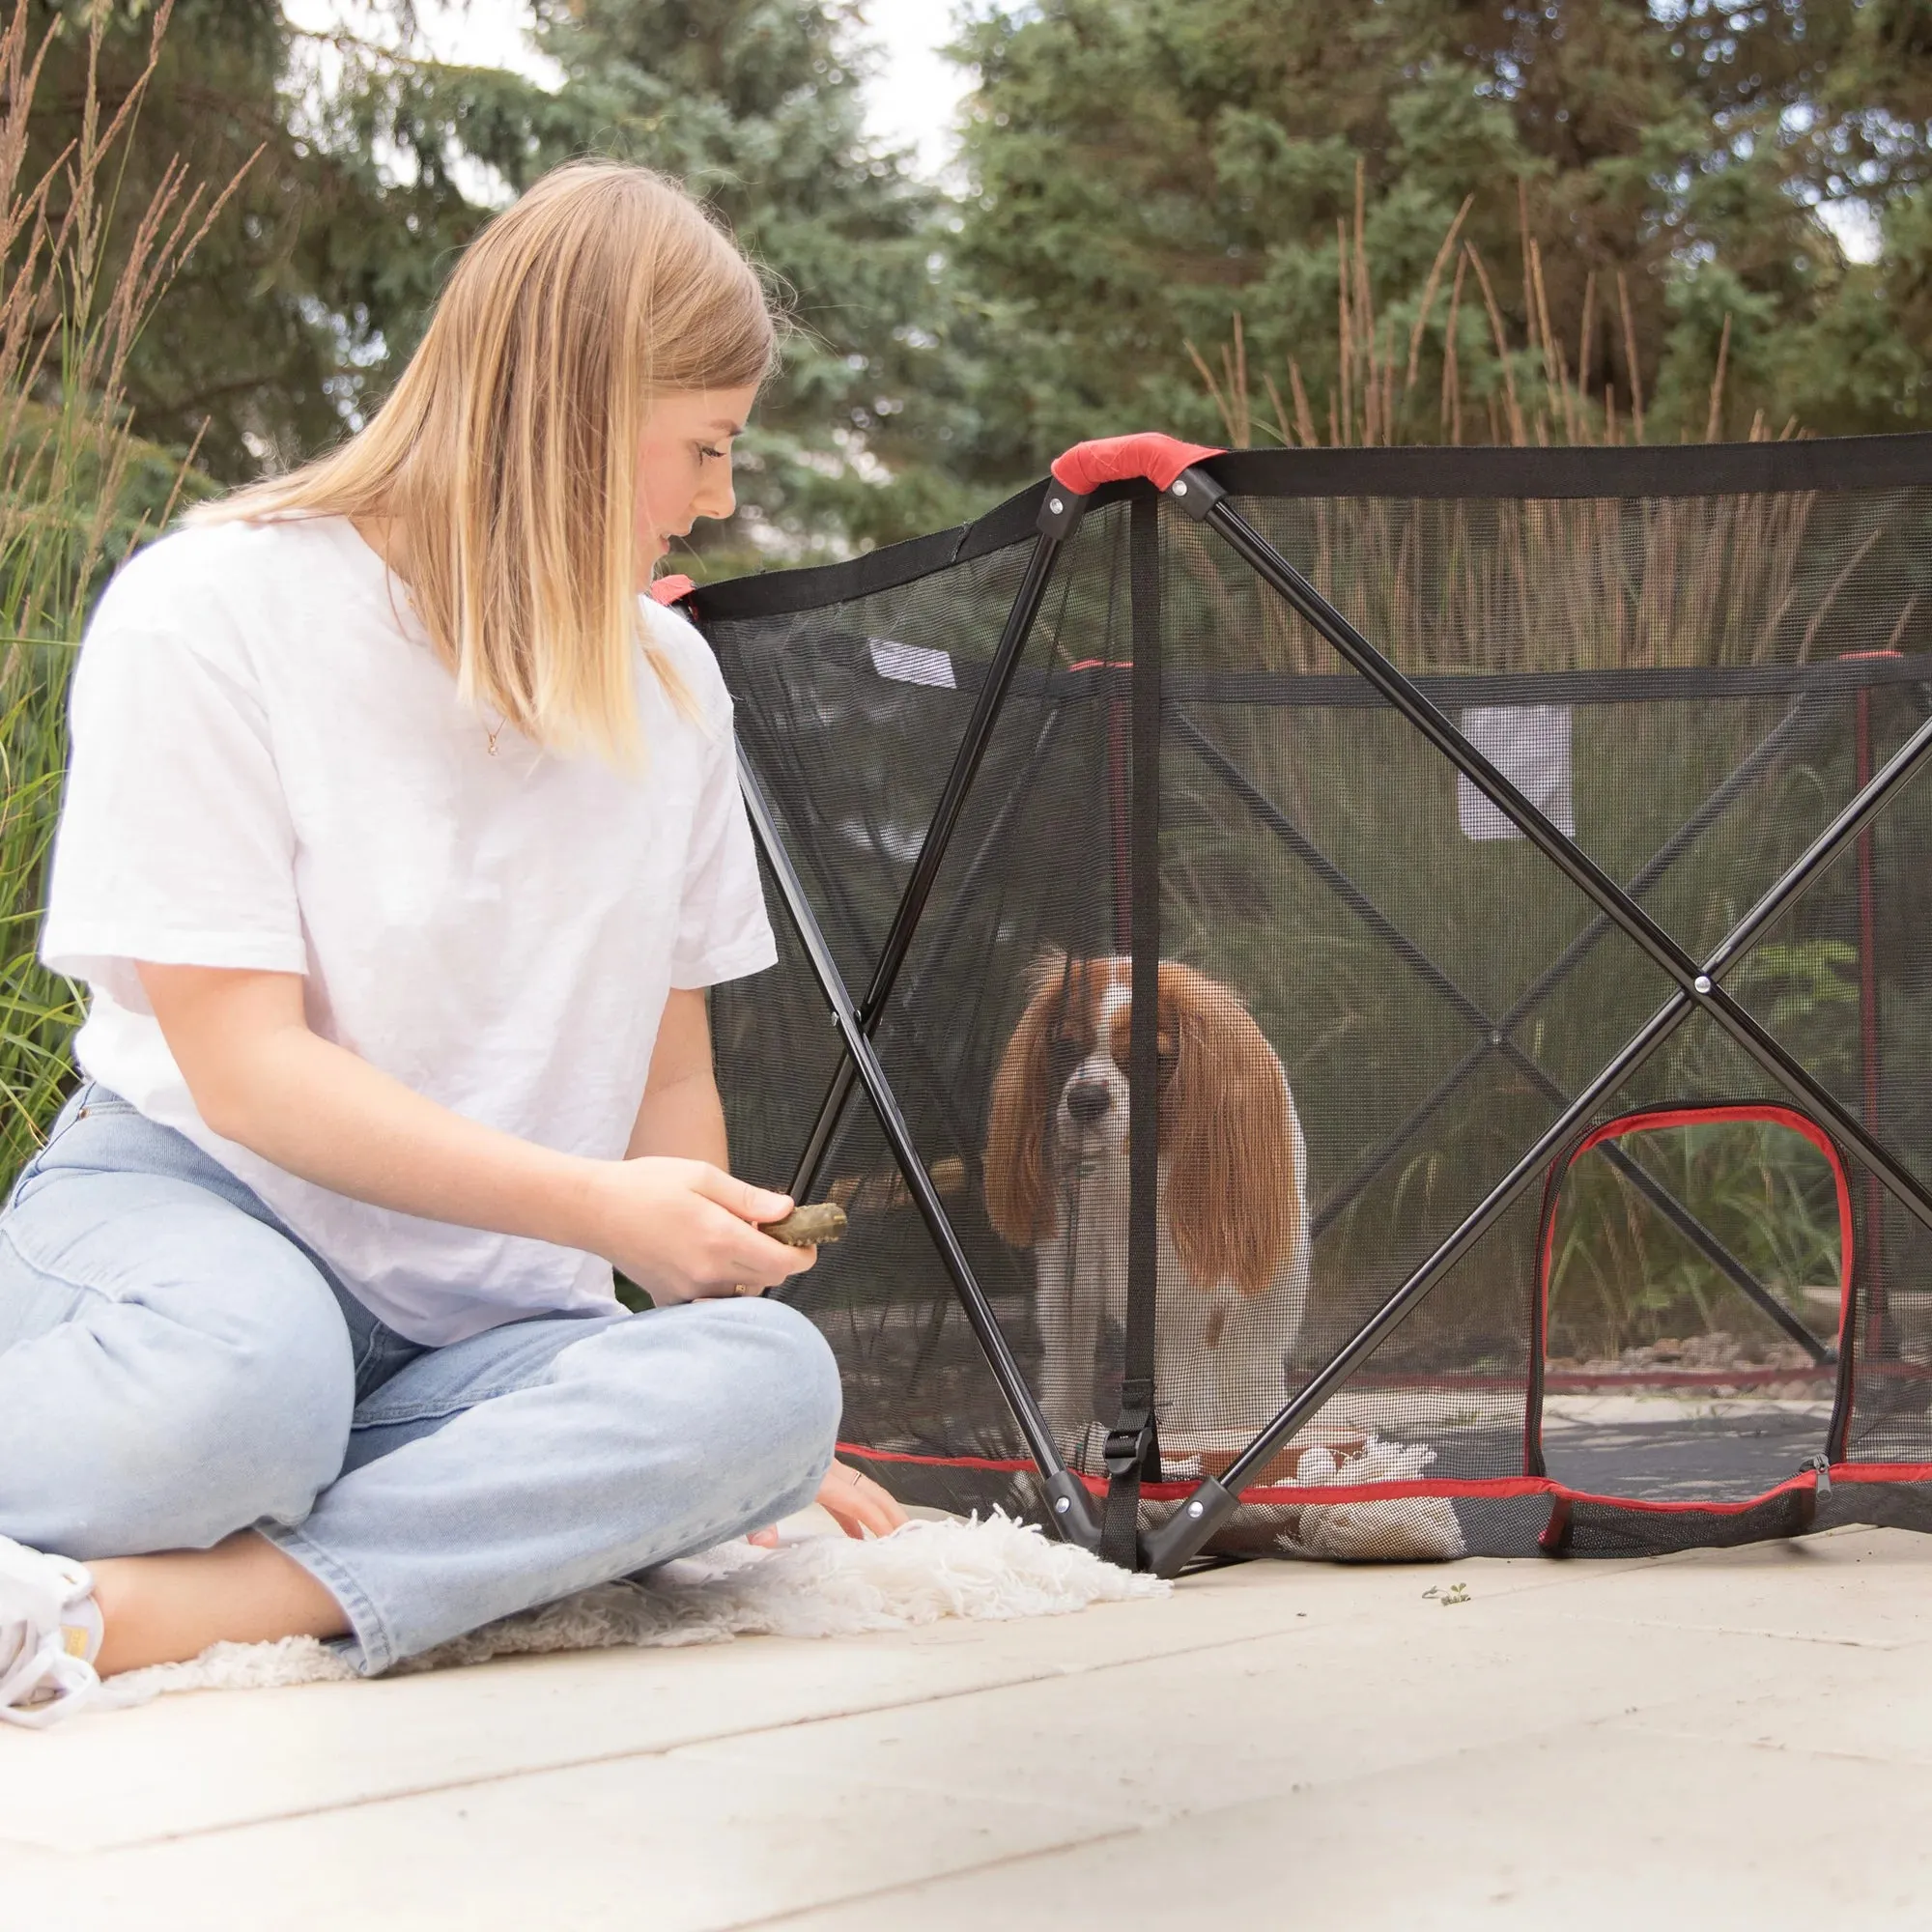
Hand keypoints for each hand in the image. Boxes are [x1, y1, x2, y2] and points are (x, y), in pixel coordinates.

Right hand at [580, 1158, 814, 1303]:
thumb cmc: (645, 1186)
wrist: (592, 1210)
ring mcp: (688, 1291)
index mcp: (720, 1239)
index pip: (784, 1263)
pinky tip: (704, 1256)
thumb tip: (787, 1211)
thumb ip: (749, 1199)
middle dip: (777, 1257)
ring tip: (728, 1239)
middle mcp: (707, 1272)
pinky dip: (719, 1283)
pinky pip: (711, 1299)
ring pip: (741, 1292)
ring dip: (748, 1271)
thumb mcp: (702, 1177)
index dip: (803, 1253)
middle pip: (767, 1279)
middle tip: (761, 1228)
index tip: (805, 1239)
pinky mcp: (670, 1298)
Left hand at [747, 1459, 909, 1546]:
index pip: (859, 1502)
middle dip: (891, 1513)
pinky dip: (854, 1513)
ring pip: (860, 1490)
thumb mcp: (756, 1492)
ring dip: (877, 1512)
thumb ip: (762, 1521)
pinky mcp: (816, 1469)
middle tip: (910, 1536)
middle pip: (870, 1491)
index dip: (879, 1521)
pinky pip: (844, 1493)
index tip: (895, 1540)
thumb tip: (764, 1544)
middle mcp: (828, 1469)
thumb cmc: (753, 1451)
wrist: (746, 1418)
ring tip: (890, 1536)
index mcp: (820, 1477)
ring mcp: (824, 1467)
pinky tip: (855, 1534)